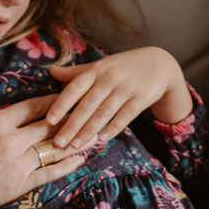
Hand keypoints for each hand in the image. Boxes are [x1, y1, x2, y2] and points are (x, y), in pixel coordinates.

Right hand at [0, 76, 86, 208]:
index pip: (32, 106)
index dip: (53, 101)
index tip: (68, 96)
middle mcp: (10, 140)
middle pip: (48, 125)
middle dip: (70, 117)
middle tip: (90, 111)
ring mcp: (15, 164)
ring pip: (53, 147)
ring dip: (75, 140)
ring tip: (95, 133)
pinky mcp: (16, 185)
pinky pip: (48, 173)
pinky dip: (67, 165)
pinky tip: (82, 160)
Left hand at [46, 47, 190, 147]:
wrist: (159, 64)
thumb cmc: (122, 67)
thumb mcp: (100, 65)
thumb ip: (76, 72)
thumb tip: (50, 71)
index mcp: (96, 70)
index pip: (75, 88)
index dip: (61, 104)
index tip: (49, 120)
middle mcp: (110, 78)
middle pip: (87, 105)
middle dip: (72, 125)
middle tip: (58, 142)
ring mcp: (126, 88)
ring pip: (104, 113)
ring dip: (89, 130)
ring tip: (75, 145)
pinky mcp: (141, 98)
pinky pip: (125, 116)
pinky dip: (113, 128)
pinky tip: (102, 139)